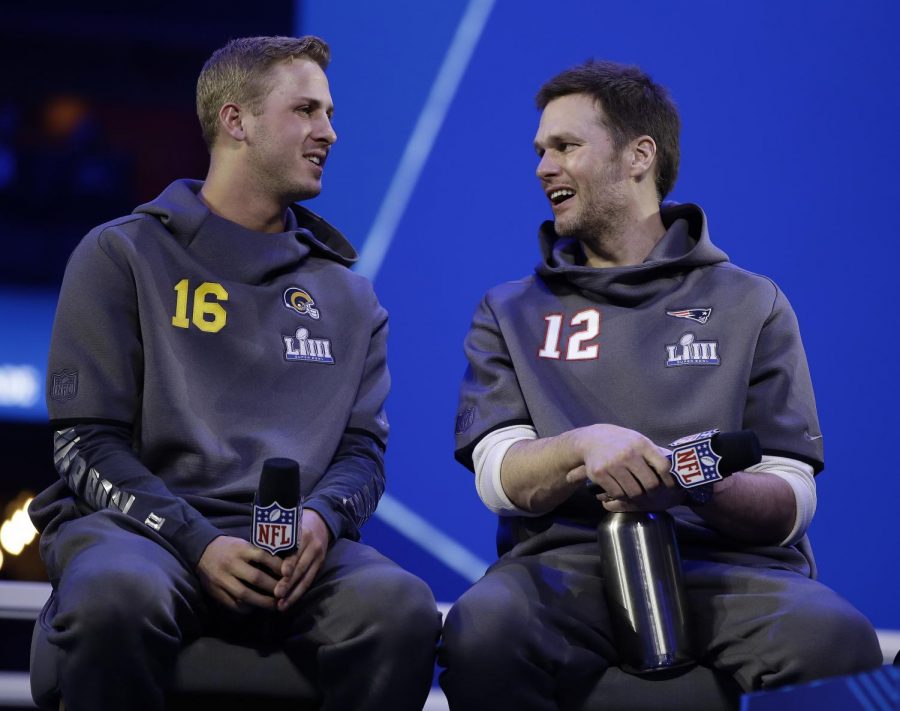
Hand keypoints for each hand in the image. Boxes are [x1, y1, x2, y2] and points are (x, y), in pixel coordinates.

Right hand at [196, 535, 282, 611]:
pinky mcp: (215, 591)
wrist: (201, 550)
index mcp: (240, 549)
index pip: (263, 557)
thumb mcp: (244, 544)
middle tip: (285, 593)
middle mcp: (231, 563)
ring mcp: (222, 579)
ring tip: (275, 604)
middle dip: (273, 587)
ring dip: (262, 602)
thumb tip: (283, 566)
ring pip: (245, 594)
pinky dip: (246, 608)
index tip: (289, 574)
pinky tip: (256, 607)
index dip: (278, 567)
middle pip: (256, 578)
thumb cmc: (230, 547)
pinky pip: (233, 604)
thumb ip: (259, 554)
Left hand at [273, 509, 331, 611]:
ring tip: (281, 605)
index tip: (282, 573)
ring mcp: (318, 556)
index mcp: (302, 534)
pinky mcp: (320, 565)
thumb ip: (274, 542)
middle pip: (301, 566)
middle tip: (277, 594)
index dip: (290, 563)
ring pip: (306, 578)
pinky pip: (309, 582)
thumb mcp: (286, 529)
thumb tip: (257, 560)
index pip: (296, 550)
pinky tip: (289, 602)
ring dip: (293, 593)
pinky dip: (298, 593)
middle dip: (289, 582)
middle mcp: (313, 545)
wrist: (319, 524)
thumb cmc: (292, 528)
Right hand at [564, 424, 678, 507]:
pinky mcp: (600, 473)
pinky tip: (622, 490)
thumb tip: (679, 466)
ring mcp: (613, 464)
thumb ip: (655, 453)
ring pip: (634, 492)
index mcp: (641, 444)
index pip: (664, 466)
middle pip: (650, 484)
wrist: (591, 440)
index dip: (670, 480)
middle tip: (652, 495)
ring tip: (637, 494)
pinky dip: (621, 495)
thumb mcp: (639, 441)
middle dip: (653, 493)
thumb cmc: (621, 442)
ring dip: (637, 496)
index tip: (671, 486)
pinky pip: (617, 493)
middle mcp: (628, 454)